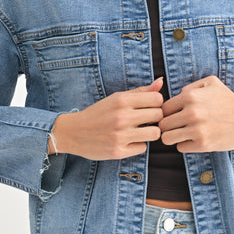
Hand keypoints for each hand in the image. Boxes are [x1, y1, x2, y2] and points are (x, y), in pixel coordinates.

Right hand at [48, 77, 163, 159]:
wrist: (73, 133)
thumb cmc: (98, 114)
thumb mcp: (116, 98)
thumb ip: (140, 91)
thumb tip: (161, 81)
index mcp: (121, 101)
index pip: (157, 99)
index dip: (156, 103)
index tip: (148, 108)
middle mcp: (122, 117)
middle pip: (159, 116)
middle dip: (155, 118)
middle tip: (145, 121)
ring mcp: (120, 136)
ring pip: (155, 134)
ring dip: (150, 133)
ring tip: (140, 131)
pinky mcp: (118, 151)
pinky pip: (142, 148)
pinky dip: (137, 145)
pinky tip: (128, 141)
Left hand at [159, 75, 233, 152]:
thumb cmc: (229, 100)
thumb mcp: (211, 83)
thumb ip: (191, 86)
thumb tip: (176, 96)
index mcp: (190, 96)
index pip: (163, 108)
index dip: (167, 113)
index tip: (174, 117)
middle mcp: (191, 112)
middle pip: (163, 124)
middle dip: (168, 126)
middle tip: (177, 127)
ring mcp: (197, 129)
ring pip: (167, 138)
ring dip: (173, 137)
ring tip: (182, 135)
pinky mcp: (203, 144)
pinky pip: (180, 148)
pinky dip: (185, 145)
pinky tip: (194, 140)